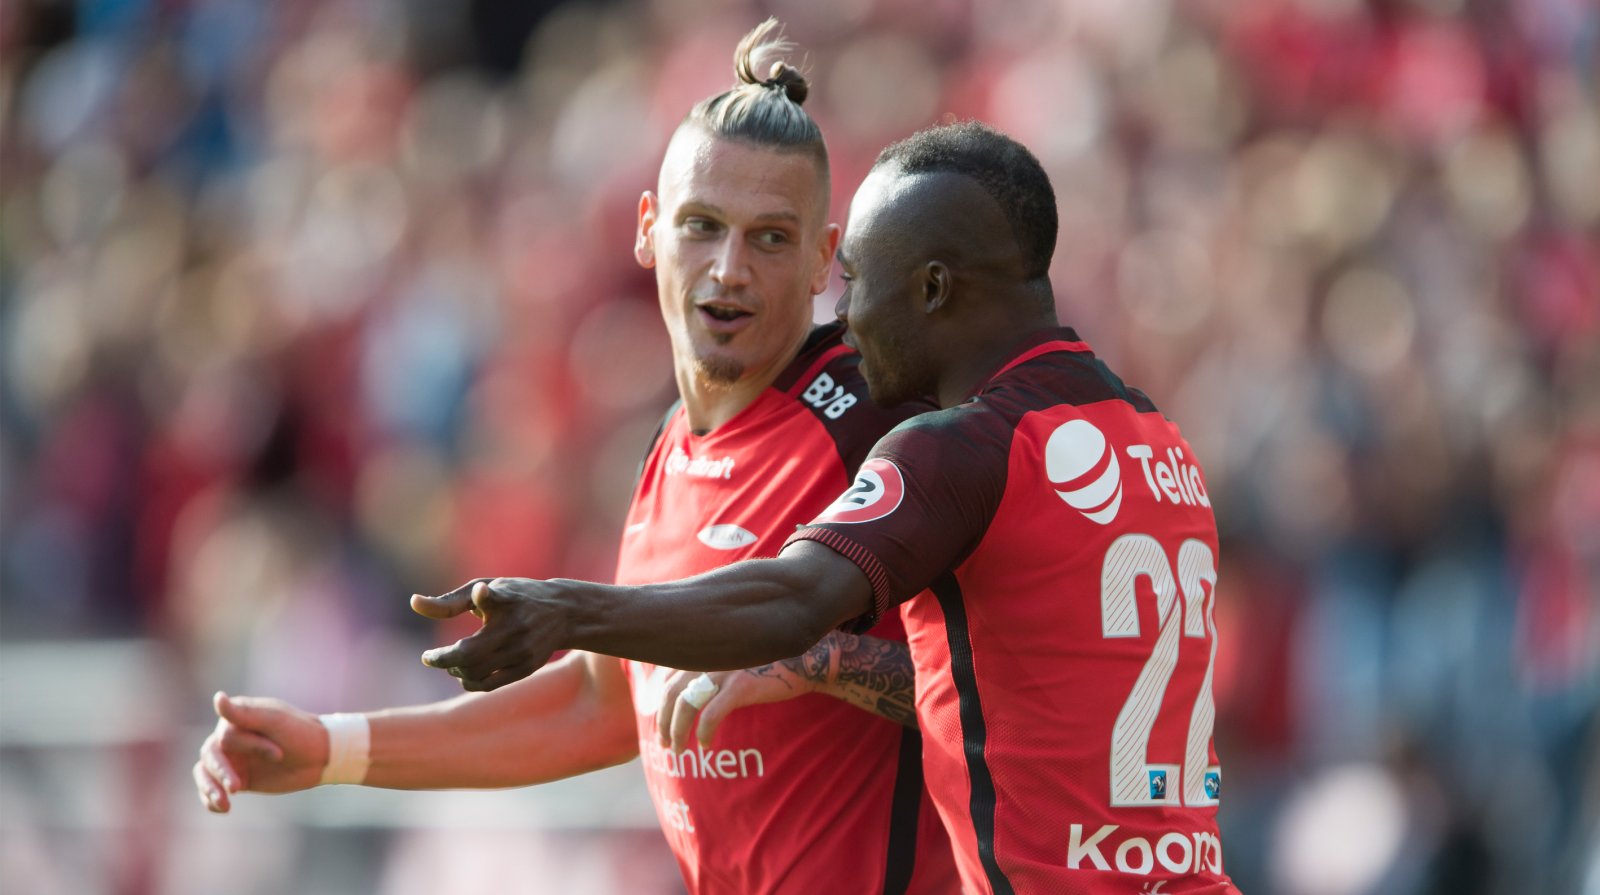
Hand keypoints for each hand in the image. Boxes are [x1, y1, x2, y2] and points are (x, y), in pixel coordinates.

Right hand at [192, 692, 328, 812]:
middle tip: (236, 788)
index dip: (250, 746)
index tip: (279, 754)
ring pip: (205, 773)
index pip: (226, 735)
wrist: (320, 756)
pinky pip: (214, 790)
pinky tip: (222, 808)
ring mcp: (232, 759)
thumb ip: (244, 712)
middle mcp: (229, 738)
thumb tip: (217, 697)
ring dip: (209, 788)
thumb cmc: (300, 732)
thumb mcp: (275, 720)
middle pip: (210, 756)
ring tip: (224, 803)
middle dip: (221, 772)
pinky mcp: (238, 779)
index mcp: (236, 718)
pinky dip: (211, 800)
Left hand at [412, 578, 567, 690]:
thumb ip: (450, 601)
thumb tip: (413, 603)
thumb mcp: (487, 588)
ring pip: (477, 673)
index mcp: (506, 601)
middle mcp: (517, 627)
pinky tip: (463, 673)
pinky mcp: (527, 668)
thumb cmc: (516, 596)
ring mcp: (524, 651)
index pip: (488, 602)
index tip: (437, 638)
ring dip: (455, 670)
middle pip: (470, 654)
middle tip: (429, 657)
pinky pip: (489, 685)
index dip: (476, 604)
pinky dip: (469, 682)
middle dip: (443, 659)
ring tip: (450, 663)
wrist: (564, 612)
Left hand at [654, 656, 826, 752]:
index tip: (660, 721)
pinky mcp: (740, 685)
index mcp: (705, 649)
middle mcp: (709, 655)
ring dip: (677, 731)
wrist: (806, 660)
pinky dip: (703, 732)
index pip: (668, 677)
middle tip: (664, 743)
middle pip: (672, 692)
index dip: (660, 702)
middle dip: (663, 721)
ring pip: (686, 705)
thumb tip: (690, 691)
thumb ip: (712, 666)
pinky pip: (711, 715)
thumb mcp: (734, 658)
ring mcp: (723, 670)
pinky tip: (705, 745)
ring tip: (678, 750)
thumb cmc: (770, 662)